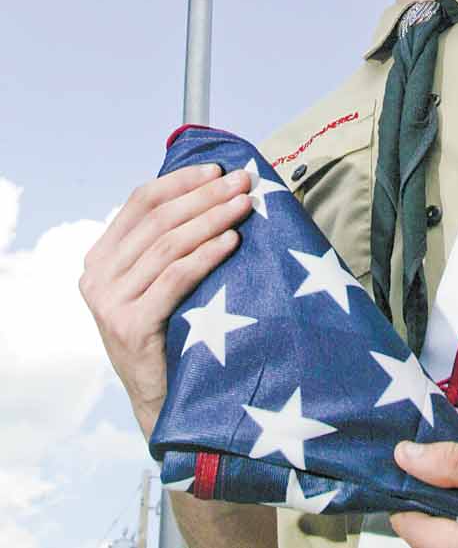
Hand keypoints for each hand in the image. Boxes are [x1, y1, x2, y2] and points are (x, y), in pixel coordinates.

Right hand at [79, 162, 252, 439]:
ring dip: (211, 219)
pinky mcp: (130, 327)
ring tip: (244, 206)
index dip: (180, 181)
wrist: (165, 405)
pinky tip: (231, 242)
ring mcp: (109, 304)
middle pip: (158, 220)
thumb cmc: (171, 333)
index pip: (139, 202)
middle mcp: (97, 278)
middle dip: (204, 196)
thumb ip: (167, 242)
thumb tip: (214, 187)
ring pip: (168, 245)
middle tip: (242, 182)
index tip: (217, 169)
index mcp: (100, 258)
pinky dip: (206, 255)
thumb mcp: (156, 282)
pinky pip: (174, 278)